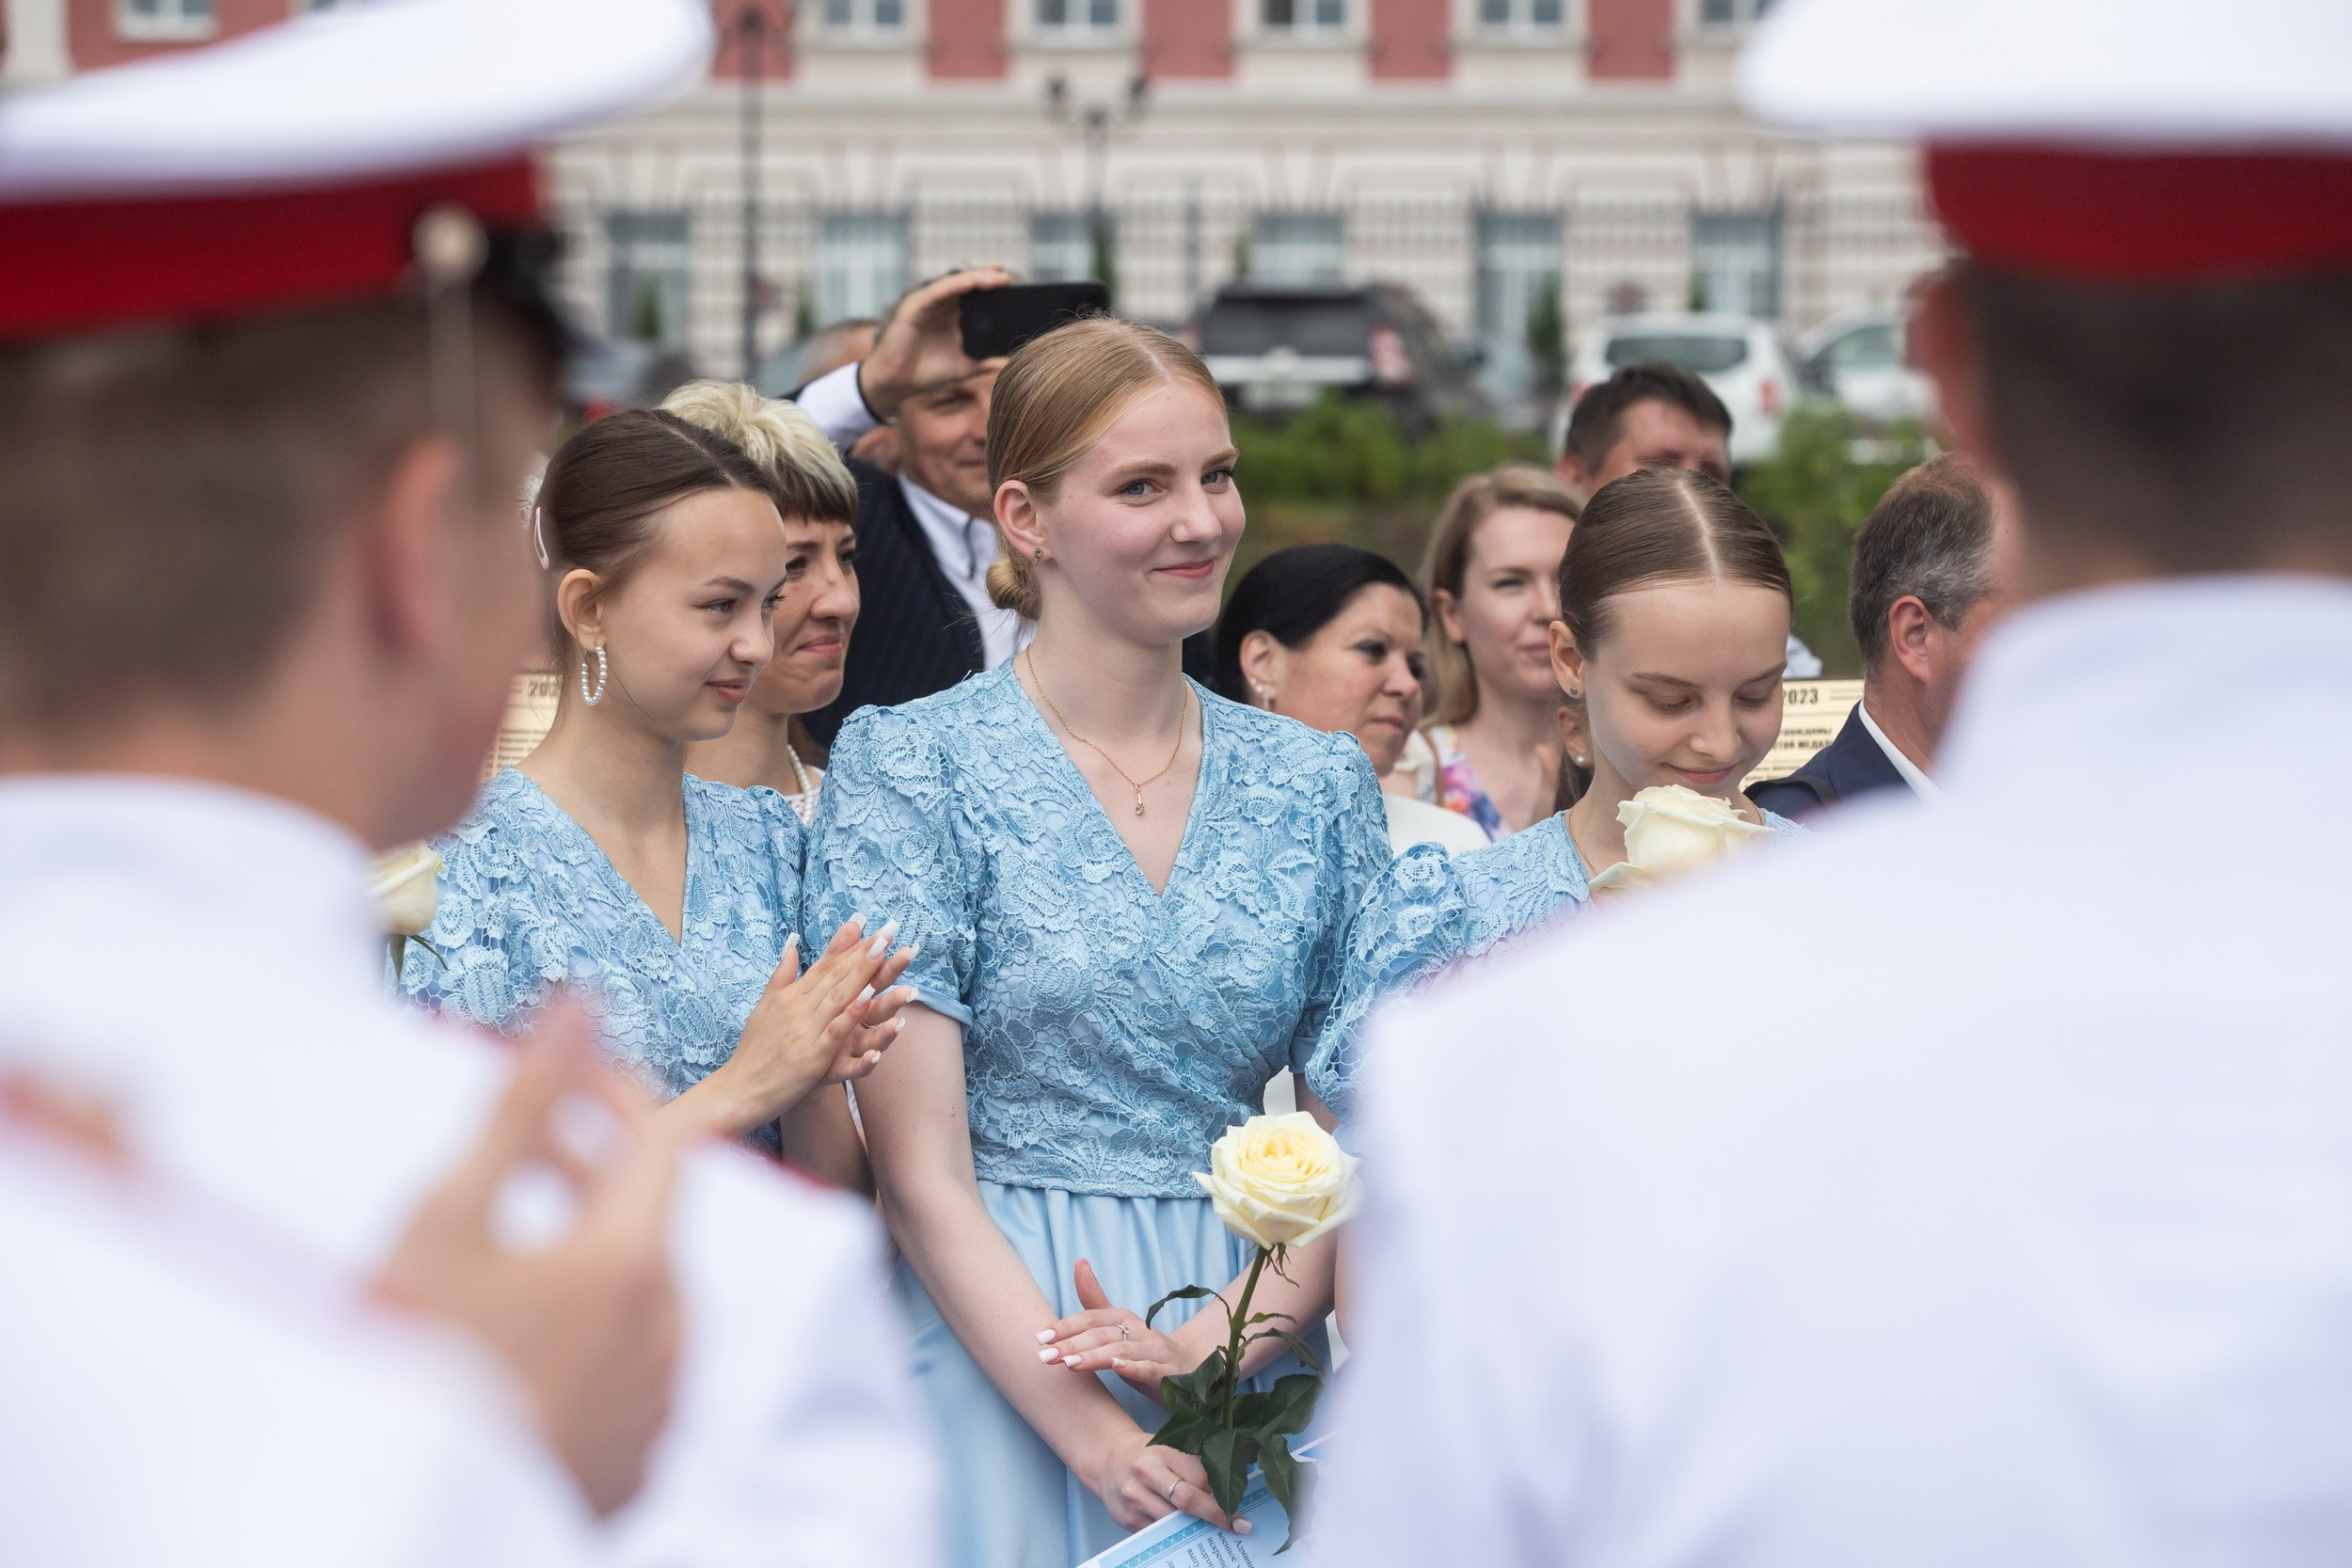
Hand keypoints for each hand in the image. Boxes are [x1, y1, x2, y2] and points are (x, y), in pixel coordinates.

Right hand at [374, 1004, 682, 1516]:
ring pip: (648, 1296)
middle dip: (595, 1170)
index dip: (614, 1097)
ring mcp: (652, 1408)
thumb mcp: (449, 1213)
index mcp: (633, 1266)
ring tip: (510, 1242)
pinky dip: (594, 1329)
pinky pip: (634, 1371)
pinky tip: (522, 1331)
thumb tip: (579, 1004)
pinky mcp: (629, 1465)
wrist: (390, 1510)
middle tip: (518, 1153)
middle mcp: (665, 1336)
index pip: (662, 1143)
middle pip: (655, 1219)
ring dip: (594, 1250)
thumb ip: (523, 1102)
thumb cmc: (406, 1356)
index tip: (563, 1077)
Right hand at [674, 915, 917, 1138]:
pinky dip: (851, 1015)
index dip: (848, 943)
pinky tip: (870, 999)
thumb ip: (782, 974)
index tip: (869, 922)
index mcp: (792, 995)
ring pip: (840, 997)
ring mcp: (806, 1030)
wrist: (739, 1089)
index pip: (825, 965)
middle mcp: (800, 1007)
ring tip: (885, 953)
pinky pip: (836, 1032)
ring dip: (864, 974)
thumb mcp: (765, 1005)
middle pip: (837, 975)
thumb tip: (792, 941)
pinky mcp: (812, 1056)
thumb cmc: (754, 1049)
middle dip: (865, 951)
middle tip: (889, 929)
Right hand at [855, 265, 1011, 419]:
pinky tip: (971, 282)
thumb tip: (1013, 363)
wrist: (898, 384)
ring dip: (975, 277)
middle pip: (966, 285)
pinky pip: (936, 291)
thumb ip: (986, 362)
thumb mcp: (965, 367)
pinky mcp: (913, 307)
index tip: (1013, 284)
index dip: (992, 287)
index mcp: (952, 316)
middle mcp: (940, 306)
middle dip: (987, 278)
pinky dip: (955, 285)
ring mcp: (927, 304)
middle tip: (1008, 276)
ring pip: (954, 284)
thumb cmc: (928, 373)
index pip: (975, 295)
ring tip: (995, 277)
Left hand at [1039, 1258, 1201, 1404]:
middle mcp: (1138, 1330)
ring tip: (1068, 1364)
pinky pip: (1149, 1368)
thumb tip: (1079, 1261)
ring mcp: (1154, 1351)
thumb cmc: (1144, 1348)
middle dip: (1071, 1344)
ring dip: (1093, 1356)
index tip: (1040, 1337)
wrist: (1188, 1368)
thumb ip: (1094, 1300)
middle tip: (1044, 1356)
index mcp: (1124, 1318)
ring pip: (1121, 1351)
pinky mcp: (1167, 1372)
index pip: (1091, 1318)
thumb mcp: (1117, 1326)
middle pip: (1101, 1334)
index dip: (1065, 1326)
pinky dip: (1133, 1367)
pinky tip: (1116, 1369)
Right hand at [1085, 1425, 1248, 1535]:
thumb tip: (1229, 1487)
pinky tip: (1193, 1537)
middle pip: (1186, 1499)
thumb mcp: (1170, 1448)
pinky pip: (1160, 1534)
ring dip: (1199, 1529)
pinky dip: (1179, 1537)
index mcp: (1162, 1451)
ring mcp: (1135, 1498)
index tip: (1239, 1501)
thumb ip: (1195, 1464)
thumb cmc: (1148, 1455)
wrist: (1107, 1461)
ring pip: (1174, 1521)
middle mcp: (1146, 1473)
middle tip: (1241, 1525)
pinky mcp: (1129, 1520)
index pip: (1199, 1474)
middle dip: (1216, 1514)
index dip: (1221, 1490)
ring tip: (1219, 1533)